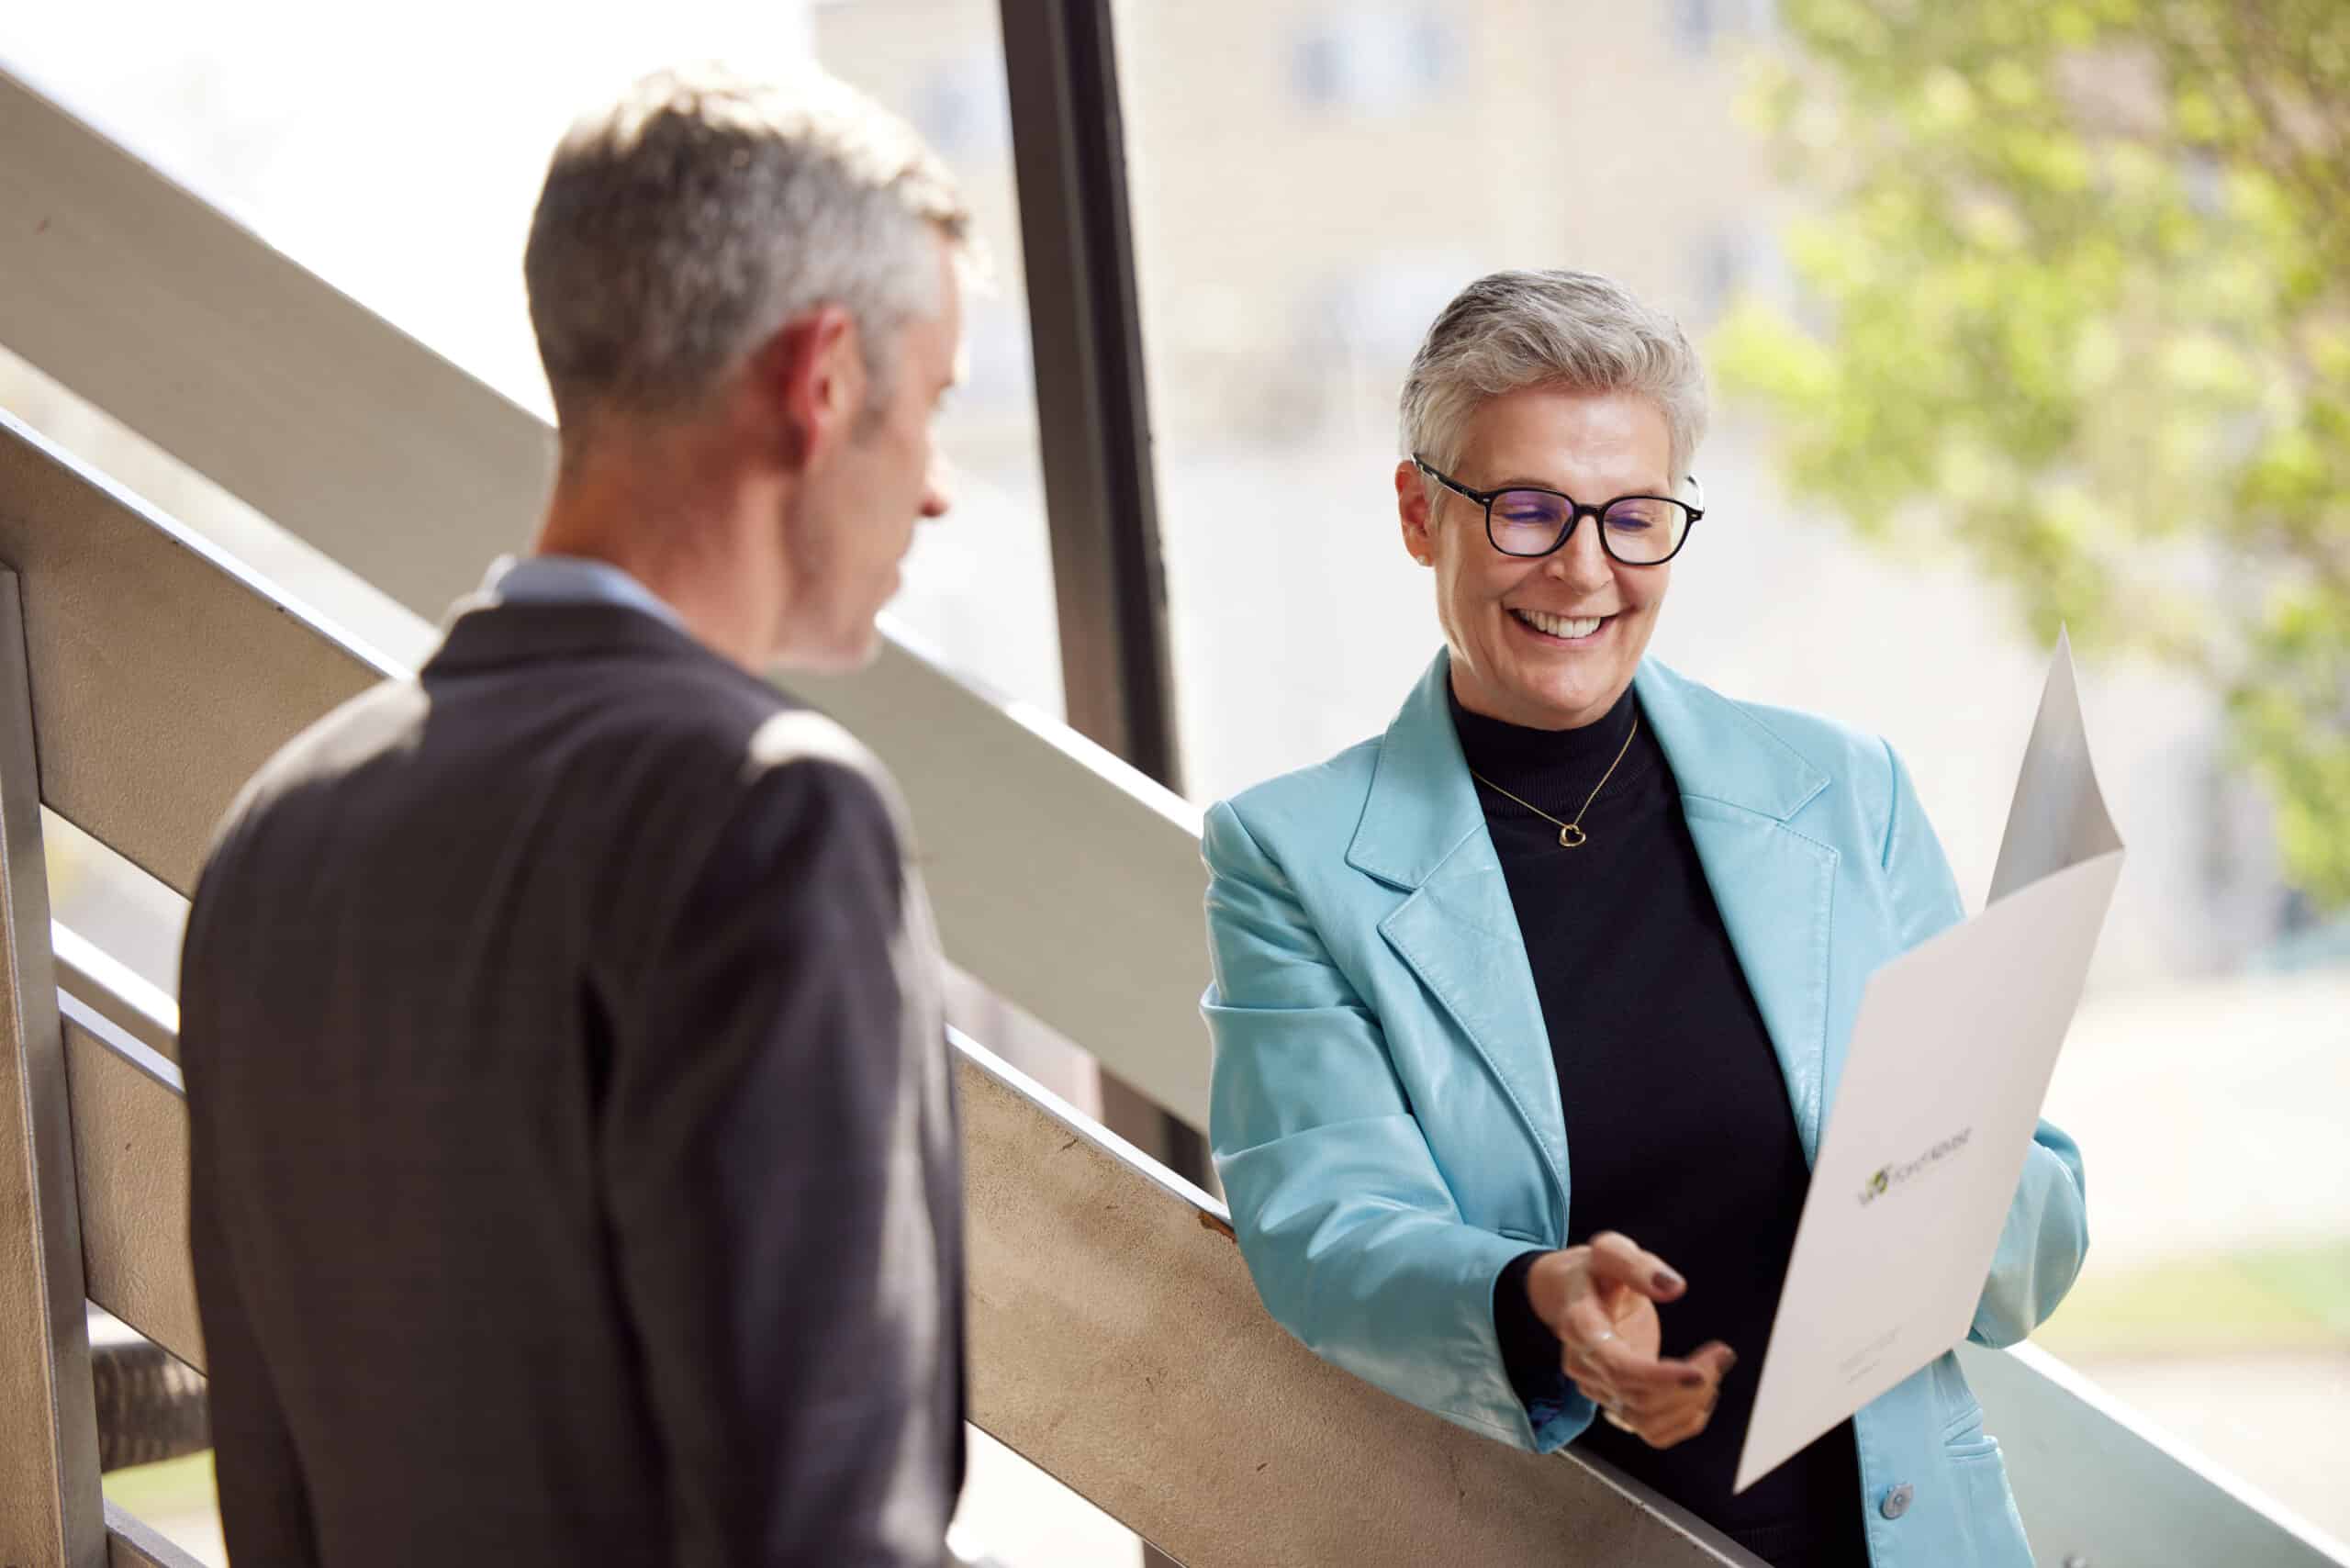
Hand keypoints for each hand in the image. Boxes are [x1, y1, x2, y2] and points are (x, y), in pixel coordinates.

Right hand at [1523, 1231, 1736, 1449]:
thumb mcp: (1611, 1251)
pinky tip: (1701, 1394)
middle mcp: (1585, 1366)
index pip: (1619, 1367)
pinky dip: (1683, 1421)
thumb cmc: (1591, 1273)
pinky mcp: (1616, 1401)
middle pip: (1640, 1399)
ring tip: (1713, 1369)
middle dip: (1690, 1384)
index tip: (1700, 1372)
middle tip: (1721, 1354)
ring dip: (1690, 1405)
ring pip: (1646, 1421)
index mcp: (1580, 1327)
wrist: (1568, 1294)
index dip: (1661, 1378)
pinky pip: (1650, 1431)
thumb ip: (1638, 1265)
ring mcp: (1598, 1388)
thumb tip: (1673, 1287)